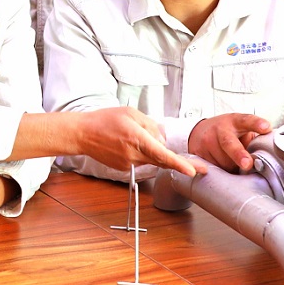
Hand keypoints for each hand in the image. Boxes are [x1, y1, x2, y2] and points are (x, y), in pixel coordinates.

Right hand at [79, 107, 205, 177]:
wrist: (83, 134)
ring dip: (153, 151)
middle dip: (179, 162)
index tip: (193, 171)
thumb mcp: (131, 113)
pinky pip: (141, 160)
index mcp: (137, 139)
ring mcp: (129, 164)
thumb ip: (150, 125)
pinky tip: (127, 142)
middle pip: (162, 160)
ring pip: (151, 159)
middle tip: (200, 168)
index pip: (163, 155)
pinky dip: (141, 152)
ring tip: (132, 135)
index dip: (179, 164)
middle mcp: (135, 155)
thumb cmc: (104, 120)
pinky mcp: (125, 168)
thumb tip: (161, 139)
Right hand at [187, 113, 270, 172]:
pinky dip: (221, 171)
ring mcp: (207, 140)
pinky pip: (213, 168)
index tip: (265, 127)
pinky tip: (222, 166)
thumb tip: (275, 152)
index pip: (247, 121)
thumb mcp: (242, 129)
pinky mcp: (198, 151)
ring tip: (233, 162)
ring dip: (232, 167)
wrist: (201, 131)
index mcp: (236, 121)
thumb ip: (256, 138)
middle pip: (229, 143)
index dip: (256, 124)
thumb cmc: (229, 132)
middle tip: (247, 164)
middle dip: (238, 154)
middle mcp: (221, 129)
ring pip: (223, 162)